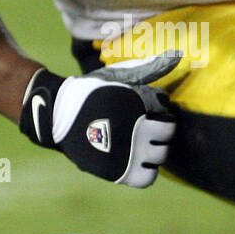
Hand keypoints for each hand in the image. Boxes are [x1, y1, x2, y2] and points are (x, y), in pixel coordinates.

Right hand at [19, 52, 180, 186]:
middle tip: (145, 127)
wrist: (57, 116)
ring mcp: (129, 152)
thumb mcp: (118, 76)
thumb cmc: (92, 93)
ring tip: (140, 144)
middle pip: (168, 131)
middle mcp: (137, 128)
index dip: (156, 106)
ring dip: (154, 149)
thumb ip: (149, 68)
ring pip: (160, 155)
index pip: (164, 106)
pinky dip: (145, 170)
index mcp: (137, 102)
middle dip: (160, 127)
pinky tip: (136, 160)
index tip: (143, 107)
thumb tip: (177, 56)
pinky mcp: (119, 172)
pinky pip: (148, 177)